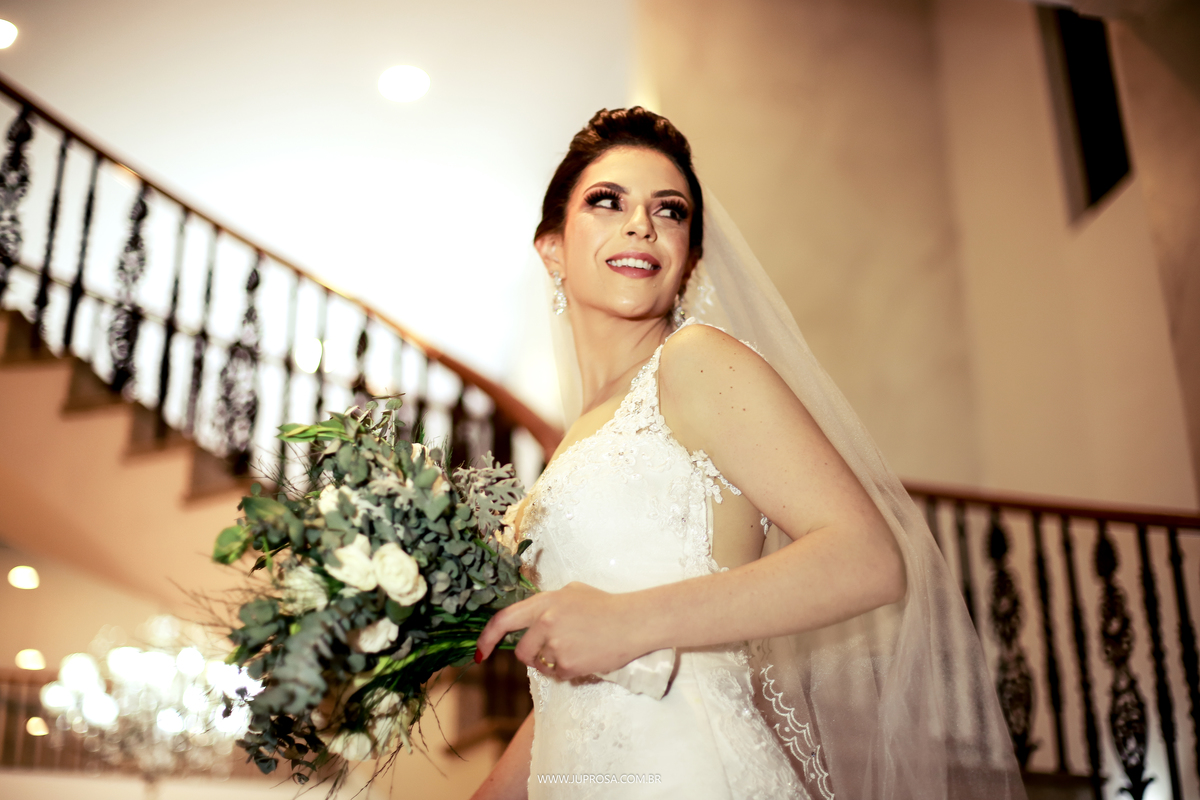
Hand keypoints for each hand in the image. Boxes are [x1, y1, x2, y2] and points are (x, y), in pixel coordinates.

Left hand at [475, 582, 645, 679]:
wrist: (633, 622)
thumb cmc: (605, 605)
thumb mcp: (571, 593)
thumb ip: (546, 606)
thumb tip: (528, 621)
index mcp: (544, 602)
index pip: (503, 620)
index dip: (487, 638)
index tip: (481, 652)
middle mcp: (545, 623)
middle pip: (521, 651)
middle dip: (531, 655)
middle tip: (552, 649)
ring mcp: (556, 645)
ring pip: (541, 665)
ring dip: (553, 662)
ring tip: (578, 648)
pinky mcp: (568, 665)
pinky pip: (557, 675)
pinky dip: (568, 671)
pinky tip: (586, 656)